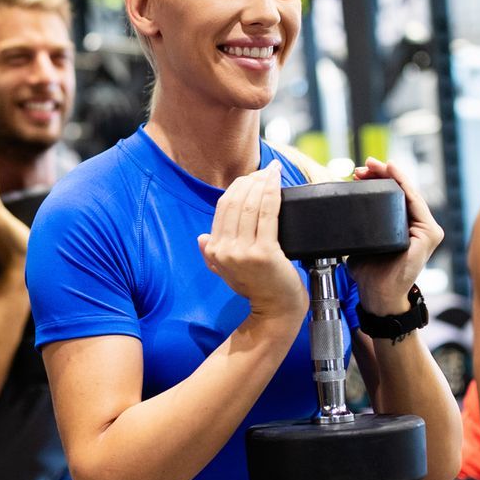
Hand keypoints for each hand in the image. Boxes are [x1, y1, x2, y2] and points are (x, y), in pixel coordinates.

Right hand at [198, 167, 306, 321]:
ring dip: (262, 184)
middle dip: (251, 181)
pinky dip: (273, 194)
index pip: (223, 209)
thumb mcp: (226, 270)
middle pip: (236, 203)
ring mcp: (244, 252)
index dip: (237, 188)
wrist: (275, 309)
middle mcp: (225, 250)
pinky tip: (277, 183)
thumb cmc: (256, 287)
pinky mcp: (265, 252)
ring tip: (273, 172)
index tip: (251, 177)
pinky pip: (268, 214)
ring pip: (251, 206)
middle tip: (265, 171)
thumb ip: (212, 253)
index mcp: (215, 250)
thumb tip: (203, 238)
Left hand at [345, 159, 443, 314]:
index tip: (359, 172)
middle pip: (402, 192)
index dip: (379, 180)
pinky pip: (415, 204)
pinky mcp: (429, 235)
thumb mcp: (362, 242)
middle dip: (383, 174)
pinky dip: (404, 186)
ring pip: (409, 193)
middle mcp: (420, 226)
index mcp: (405, 226)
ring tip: (373, 165)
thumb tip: (337, 208)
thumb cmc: (370, 272)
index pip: (394, 196)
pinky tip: (393, 174)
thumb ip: (357, 227)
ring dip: (392, 176)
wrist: (377, 295)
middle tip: (363, 166)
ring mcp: (427, 230)